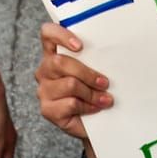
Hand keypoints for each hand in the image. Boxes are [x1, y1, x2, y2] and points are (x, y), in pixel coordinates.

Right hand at [35, 22, 112, 140]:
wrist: (95, 123)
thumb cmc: (95, 92)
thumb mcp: (95, 71)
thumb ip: (95, 60)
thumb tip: (112, 54)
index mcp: (54, 54)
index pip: (48, 34)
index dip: (60, 35)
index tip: (80, 46)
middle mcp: (45, 70)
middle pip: (60, 62)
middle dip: (87, 73)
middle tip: (104, 83)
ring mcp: (43, 91)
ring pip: (69, 84)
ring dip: (92, 93)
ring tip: (104, 99)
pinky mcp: (47, 110)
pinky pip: (71, 103)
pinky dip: (88, 106)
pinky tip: (94, 109)